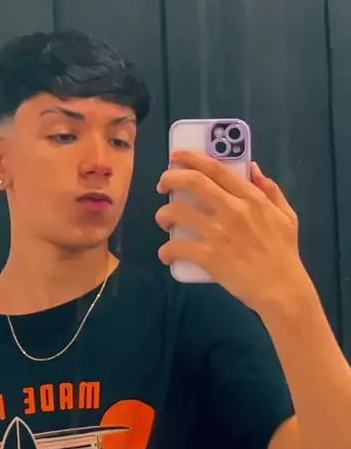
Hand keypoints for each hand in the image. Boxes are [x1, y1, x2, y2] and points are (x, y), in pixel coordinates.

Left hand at [156, 150, 311, 315]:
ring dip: (163, 214)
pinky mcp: (209, 256)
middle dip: (170, 178)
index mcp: (251, 198)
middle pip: (193, 182)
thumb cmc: (285, 254)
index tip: (176, 157)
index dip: (192, 158)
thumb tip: (253, 167)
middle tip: (162, 185)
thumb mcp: (286, 216)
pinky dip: (166, 250)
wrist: (283, 291)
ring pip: (178, 212)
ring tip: (163, 220)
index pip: (217, 169)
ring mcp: (219, 233)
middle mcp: (233, 210)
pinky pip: (177, 247)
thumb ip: (271, 190)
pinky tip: (166, 254)